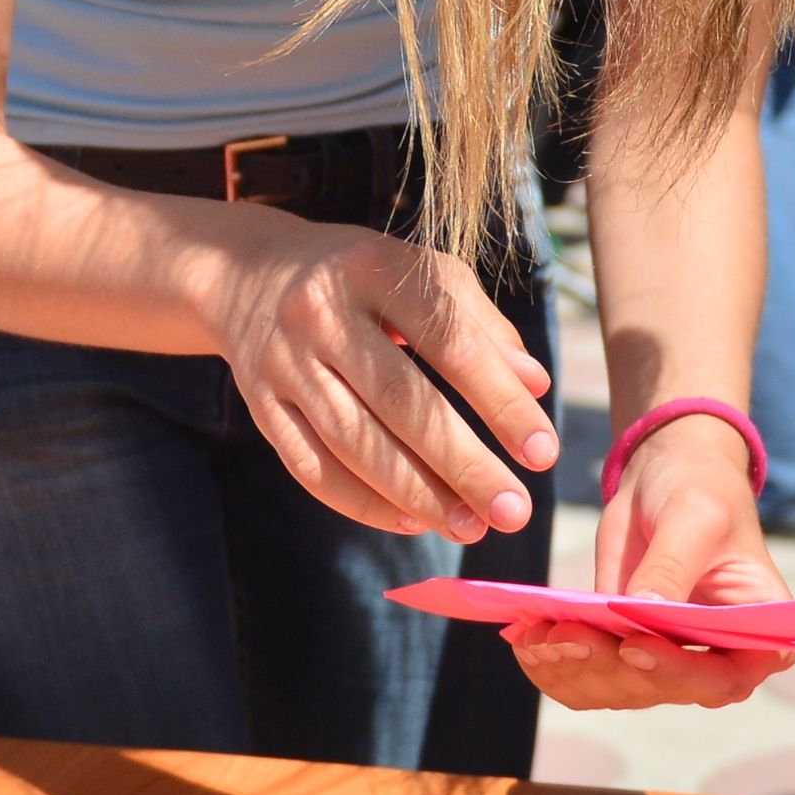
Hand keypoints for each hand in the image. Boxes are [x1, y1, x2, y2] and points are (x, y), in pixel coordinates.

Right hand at [210, 215, 554, 543]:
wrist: (251, 275)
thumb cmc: (366, 279)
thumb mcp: (425, 275)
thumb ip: (484, 326)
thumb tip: (536, 385)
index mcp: (373, 267)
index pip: (449, 340)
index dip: (500, 400)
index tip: (544, 452)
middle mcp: (321, 313)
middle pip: (400, 401)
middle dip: (464, 464)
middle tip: (514, 511)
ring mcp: (283, 362)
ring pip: (353, 443)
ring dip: (418, 495)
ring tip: (472, 527)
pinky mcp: (261, 406)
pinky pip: (312, 468)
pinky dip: (365, 504)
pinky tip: (414, 521)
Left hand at [513, 406, 791, 713]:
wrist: (666, 477)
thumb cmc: (699, 491)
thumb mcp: (694, 518)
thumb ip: (671, 567)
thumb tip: (641, 614)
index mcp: (759, 633)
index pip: (725, 677)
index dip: (678, 673)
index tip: (631, 646)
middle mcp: (717, 661)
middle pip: (661, 690)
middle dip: (605, 666)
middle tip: (561, 631)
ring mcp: (667, 663)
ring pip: (617, 690)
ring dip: (571, 667)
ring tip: (535, 633)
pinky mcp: (624, 654)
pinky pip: (587, 680)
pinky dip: (554, 665)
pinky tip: (527, 639)